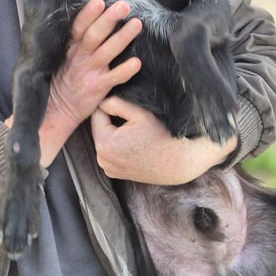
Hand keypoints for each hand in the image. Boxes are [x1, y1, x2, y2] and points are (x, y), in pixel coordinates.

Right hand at [35, 0, 141, 166]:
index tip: (99, 1)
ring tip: (137, 24)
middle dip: (108, 20)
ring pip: (107, 52)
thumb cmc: (62, 79)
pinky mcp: (98, 88)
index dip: (88, 15)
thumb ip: (75, 40)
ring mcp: (89, 72)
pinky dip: (125, 71)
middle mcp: (80, 58)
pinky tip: (137, 63)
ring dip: (122, 38)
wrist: (56, 111)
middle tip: (123, 5)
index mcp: (70, 48)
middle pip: (94, 35)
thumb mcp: (62, 57)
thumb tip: (94, 17)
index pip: (78, 28)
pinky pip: (114, 78)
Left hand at [91, 96, 237, 184]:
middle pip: (99, 128)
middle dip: (111, 120)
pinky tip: (132, 144)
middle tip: (131, 119)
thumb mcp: (139, 113)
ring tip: (133, 132)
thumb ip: (115, 104)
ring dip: (113, 133)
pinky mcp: (114, 174)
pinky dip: (116, 147)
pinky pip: (109, 153)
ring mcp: (108, 168)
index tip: (125, 107)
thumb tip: (101, 102)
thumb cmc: (162, 135)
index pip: (97, 114)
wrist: (178, 163)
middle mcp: (102, 159)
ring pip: (104, 140)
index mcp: (104, 143)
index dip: (109, 106)